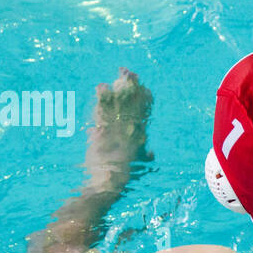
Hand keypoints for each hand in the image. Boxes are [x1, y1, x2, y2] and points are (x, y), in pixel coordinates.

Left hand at [85, 67, 151, 189]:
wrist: (107, 181)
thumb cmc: (123, 176)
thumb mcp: (139, 165)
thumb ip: (146, 156)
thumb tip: (151, 153)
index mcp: (139, 133)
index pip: (145, 109)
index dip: (144, 95)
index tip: (141, 85)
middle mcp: (130, 127)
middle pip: (134, 100)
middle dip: (132, 84)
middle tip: (128, 71)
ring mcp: (116, 127)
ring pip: (120, 100)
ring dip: (120, 85)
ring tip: (120, 72)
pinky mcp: (101, 128)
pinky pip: (103, 107)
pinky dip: (102, 96)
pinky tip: (101, 87)